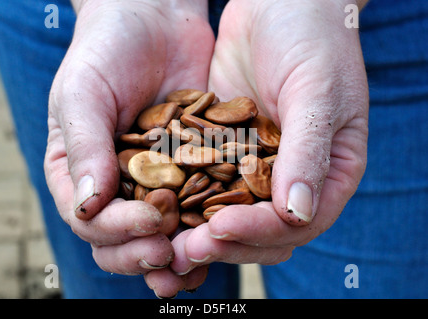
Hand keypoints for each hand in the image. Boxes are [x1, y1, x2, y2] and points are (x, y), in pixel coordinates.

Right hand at [44, 0, 213, 296]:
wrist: (153, 19)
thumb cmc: (107, 49)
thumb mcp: (84, 94)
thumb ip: (84, 148)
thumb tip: (88, 206)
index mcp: (79, 173)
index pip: (90, 220)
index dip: (118, 232)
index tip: (151, 224)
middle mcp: (115, 184)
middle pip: (122, 239)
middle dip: (144, 255)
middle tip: (171, 257)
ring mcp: (153, 180)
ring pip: (160, 233)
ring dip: (177, 256)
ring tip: (197, 268)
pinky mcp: (190, 169)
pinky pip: (196, 206)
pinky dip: (206, 227)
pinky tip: (224, 238)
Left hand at [170, 0, 367, 277]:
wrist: (281, 2)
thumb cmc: (313, 39)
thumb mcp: (317, 91)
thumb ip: (309, 151)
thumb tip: (297, 212)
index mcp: (328, 172)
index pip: (297, 223)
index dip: (259, 232)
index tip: (220, 228)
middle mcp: (292, 177)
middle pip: (261, 230)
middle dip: (225, 243)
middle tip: (184, 249)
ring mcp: (257, 166)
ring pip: (230, 213)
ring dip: (199, 230)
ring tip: (166, 239)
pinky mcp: (226, 149)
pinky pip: (206, 182)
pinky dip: (186, 198)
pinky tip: (158, 204)